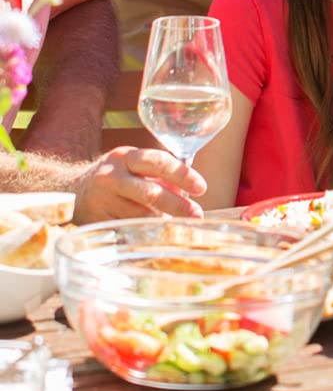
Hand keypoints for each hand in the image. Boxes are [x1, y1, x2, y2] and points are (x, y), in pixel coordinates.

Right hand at [72, 147, 206, 222]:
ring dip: (162, 221)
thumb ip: (160, 173)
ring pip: (139, 215)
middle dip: (177, 205)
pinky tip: (156, 234)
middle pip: (150, 192)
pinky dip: (144, 231)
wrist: (72, 191)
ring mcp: (102, 201)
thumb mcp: (134, 164)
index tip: (201, 188)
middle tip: (196, 214)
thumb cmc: (116, 176)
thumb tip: (190, 189)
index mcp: (126, 157)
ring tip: (178, 225)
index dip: (183, 175)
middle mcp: (112, 177)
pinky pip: (126, 229)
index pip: (159, 162)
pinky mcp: (96, 222)